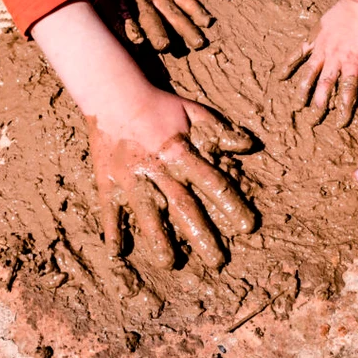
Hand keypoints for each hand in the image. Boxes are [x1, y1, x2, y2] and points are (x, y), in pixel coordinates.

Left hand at [90, 0, 211, 50]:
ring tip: (197, 44)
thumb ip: (91, 9)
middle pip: (152, 17)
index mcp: (121, 1)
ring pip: (174, 12)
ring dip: (186, 28)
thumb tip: (78, 30)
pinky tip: (207, 22)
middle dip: (159, 32)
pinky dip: (196, 10)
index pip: (125, 18)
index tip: (135, 41)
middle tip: (166, 47)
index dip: (129, 29)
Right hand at [90, 89, 255, 269]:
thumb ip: (220, 132)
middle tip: (217, 261)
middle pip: (182, 207)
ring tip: (169, 263)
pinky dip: (113, 232)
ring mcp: (131, 179)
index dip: (231, 205)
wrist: (113, 95)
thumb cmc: (158, 105)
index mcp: (181, 153)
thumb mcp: (193, 112)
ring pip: (147, 214)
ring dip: (158, 240)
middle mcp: (158, 170)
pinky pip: (110, 211)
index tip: (248, 227)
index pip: (212, 183)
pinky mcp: (107, 183)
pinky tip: (118, 253)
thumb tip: (249, 145)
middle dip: (201, 235)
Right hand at [280, 0, 357, 125]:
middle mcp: (334, 59)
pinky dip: (289, 64)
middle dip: (320, 105)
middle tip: (314, 121)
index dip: (343, 109)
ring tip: (298, 105)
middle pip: (326, 86)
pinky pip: (299, 52)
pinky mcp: (314, 37)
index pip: (348, 91)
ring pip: (310, 73)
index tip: (339, 124)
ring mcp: (322, 48)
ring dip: (304, 90)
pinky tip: (281, 76)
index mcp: (353, 63)